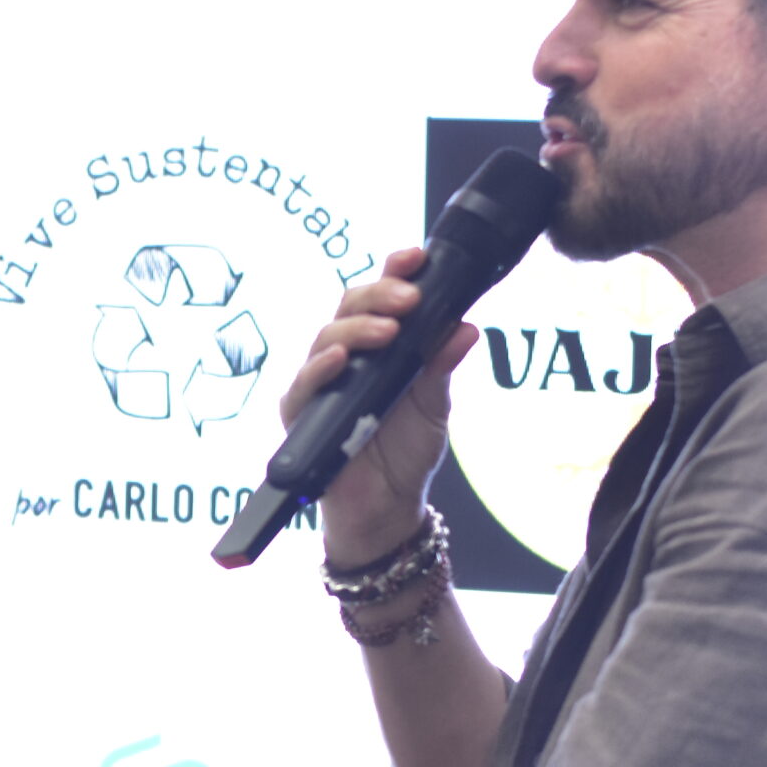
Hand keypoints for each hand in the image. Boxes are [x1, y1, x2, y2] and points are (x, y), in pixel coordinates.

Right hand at [278, 245, 479, 566]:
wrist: (387, 510)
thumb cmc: (404, 452)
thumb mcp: (433, 406)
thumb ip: (441, 366)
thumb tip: (466, 326)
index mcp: (377, 346)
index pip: (379, 297)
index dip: (393, 271)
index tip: (418, 257)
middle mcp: (344, 356)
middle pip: (348, 306)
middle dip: (378, 294)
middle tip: (409, 298)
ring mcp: (318, 383)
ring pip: (325, 337)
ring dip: (357, 328)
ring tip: (388, 330)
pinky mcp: (300, 415)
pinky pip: (303, 385)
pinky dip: (320, 368)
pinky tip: (341, 358)